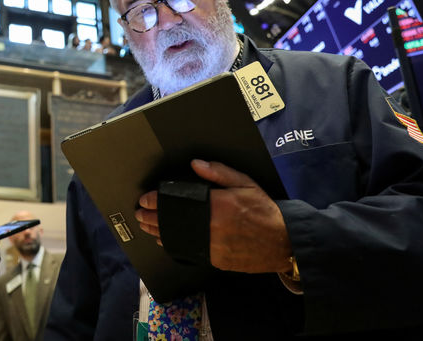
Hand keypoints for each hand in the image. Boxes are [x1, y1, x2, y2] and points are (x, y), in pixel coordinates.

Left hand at [135, 159, 291, 273]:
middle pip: (172, 223)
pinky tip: (165, 240)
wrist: (283, 242)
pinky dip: (174, 245)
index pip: (176, 203)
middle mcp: (211, 227)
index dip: (156, 201)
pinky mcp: (215, 259)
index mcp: (217, 205)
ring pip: (177, 239)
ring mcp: (212, 245)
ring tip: (146, 226)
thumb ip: (218, 173)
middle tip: (139, 213)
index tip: (145, 199)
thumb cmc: (264, 210)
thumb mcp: (244, 183)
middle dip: (151, 217)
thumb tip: (195, 164)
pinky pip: (189, 251)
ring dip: (157, 232)